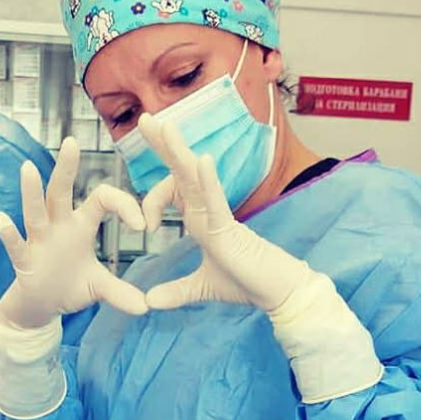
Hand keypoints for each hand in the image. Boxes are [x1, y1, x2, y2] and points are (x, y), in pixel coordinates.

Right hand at [0, 137, 148, 326]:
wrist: (41, 306)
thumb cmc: (70, 285)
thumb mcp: (99, 288)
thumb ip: (121, 292)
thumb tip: (146, 306)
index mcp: (80, 224)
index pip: (102, 199)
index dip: (123, 205)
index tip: (141, 226)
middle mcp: (58, 225)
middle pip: (61, 191)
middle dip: (66, 167)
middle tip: (72, 141)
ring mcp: (39, 240)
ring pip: (36, 211)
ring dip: (32, 191)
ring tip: (29, 168)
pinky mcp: (24, 259)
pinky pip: (16, 244)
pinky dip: (9, 233)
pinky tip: (2, 219)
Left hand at [138, 115, 309, 312]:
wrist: (276, 293)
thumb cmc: (247, 283)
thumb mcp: (202, 287)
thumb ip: (176, 291)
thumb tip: (149, 302)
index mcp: (201, 217)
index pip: (171, 193)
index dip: (151, 201)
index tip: (143, 226)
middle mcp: (208, 210)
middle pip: (182, 170)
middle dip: (163, 144)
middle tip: (146, 117)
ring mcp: (219, 216)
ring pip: (195, 177)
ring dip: (179, 151)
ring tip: (166, 126)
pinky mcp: (230, 228)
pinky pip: (217, 200)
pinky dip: (209, 180)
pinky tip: (202, 159)